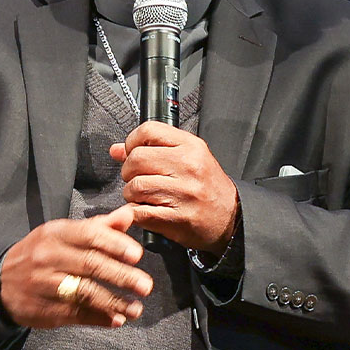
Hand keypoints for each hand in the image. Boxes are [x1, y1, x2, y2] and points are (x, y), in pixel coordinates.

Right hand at [0, 204, 151, 328]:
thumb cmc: (41, 253)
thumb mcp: (63, 234)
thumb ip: (99, 227)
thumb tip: (129, 215)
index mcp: (56, 234)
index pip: (89, 236)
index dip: (115, 245)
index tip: (137, 255)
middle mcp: (48, 257)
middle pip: (90, 265)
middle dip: (121, 276)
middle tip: (146, 285)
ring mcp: (44, 285)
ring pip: (84, 293)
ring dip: (114, 302)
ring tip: (136, 308)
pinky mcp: (43, 310)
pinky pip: (76, 314)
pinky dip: (99, 318)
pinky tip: (117, 320)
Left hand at [110, 121, 238, 251]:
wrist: (231, 217)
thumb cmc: (208, 187)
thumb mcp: (189, 158)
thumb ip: (153, 149)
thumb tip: (117, 149)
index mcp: (191, 147)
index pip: (148, 131)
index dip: (132, 142)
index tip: (132, 152)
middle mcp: (188, 167)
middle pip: (136, 159)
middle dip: (129, 172)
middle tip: (138, 178)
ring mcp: (183, 193)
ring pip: (134, 187)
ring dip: (132, 195)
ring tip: (144, 196)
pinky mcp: (176, 218)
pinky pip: (140, 212)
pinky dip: (136, 212)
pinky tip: (147, 210)